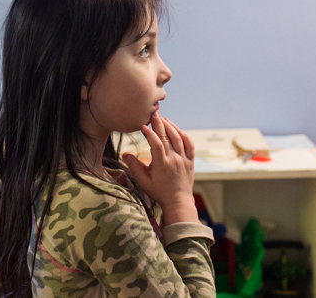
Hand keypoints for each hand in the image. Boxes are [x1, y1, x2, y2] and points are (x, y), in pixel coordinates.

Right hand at [122, 111, 198, 225]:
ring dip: (171, 126)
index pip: (156, 143)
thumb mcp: (144, 182)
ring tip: (163, 119)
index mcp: (162, 164)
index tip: (143, 126)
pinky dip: (184, 135)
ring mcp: (183, 159)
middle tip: (154, 113)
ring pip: (179, 138)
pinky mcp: (190, 161)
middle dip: (159, 123)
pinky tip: (178, 129)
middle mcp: (174, 160)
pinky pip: (189, 144)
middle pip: (167, 137)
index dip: (150, 133)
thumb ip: (134, 168)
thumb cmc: (159, 192)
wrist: (178, 202)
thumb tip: (125, 154)